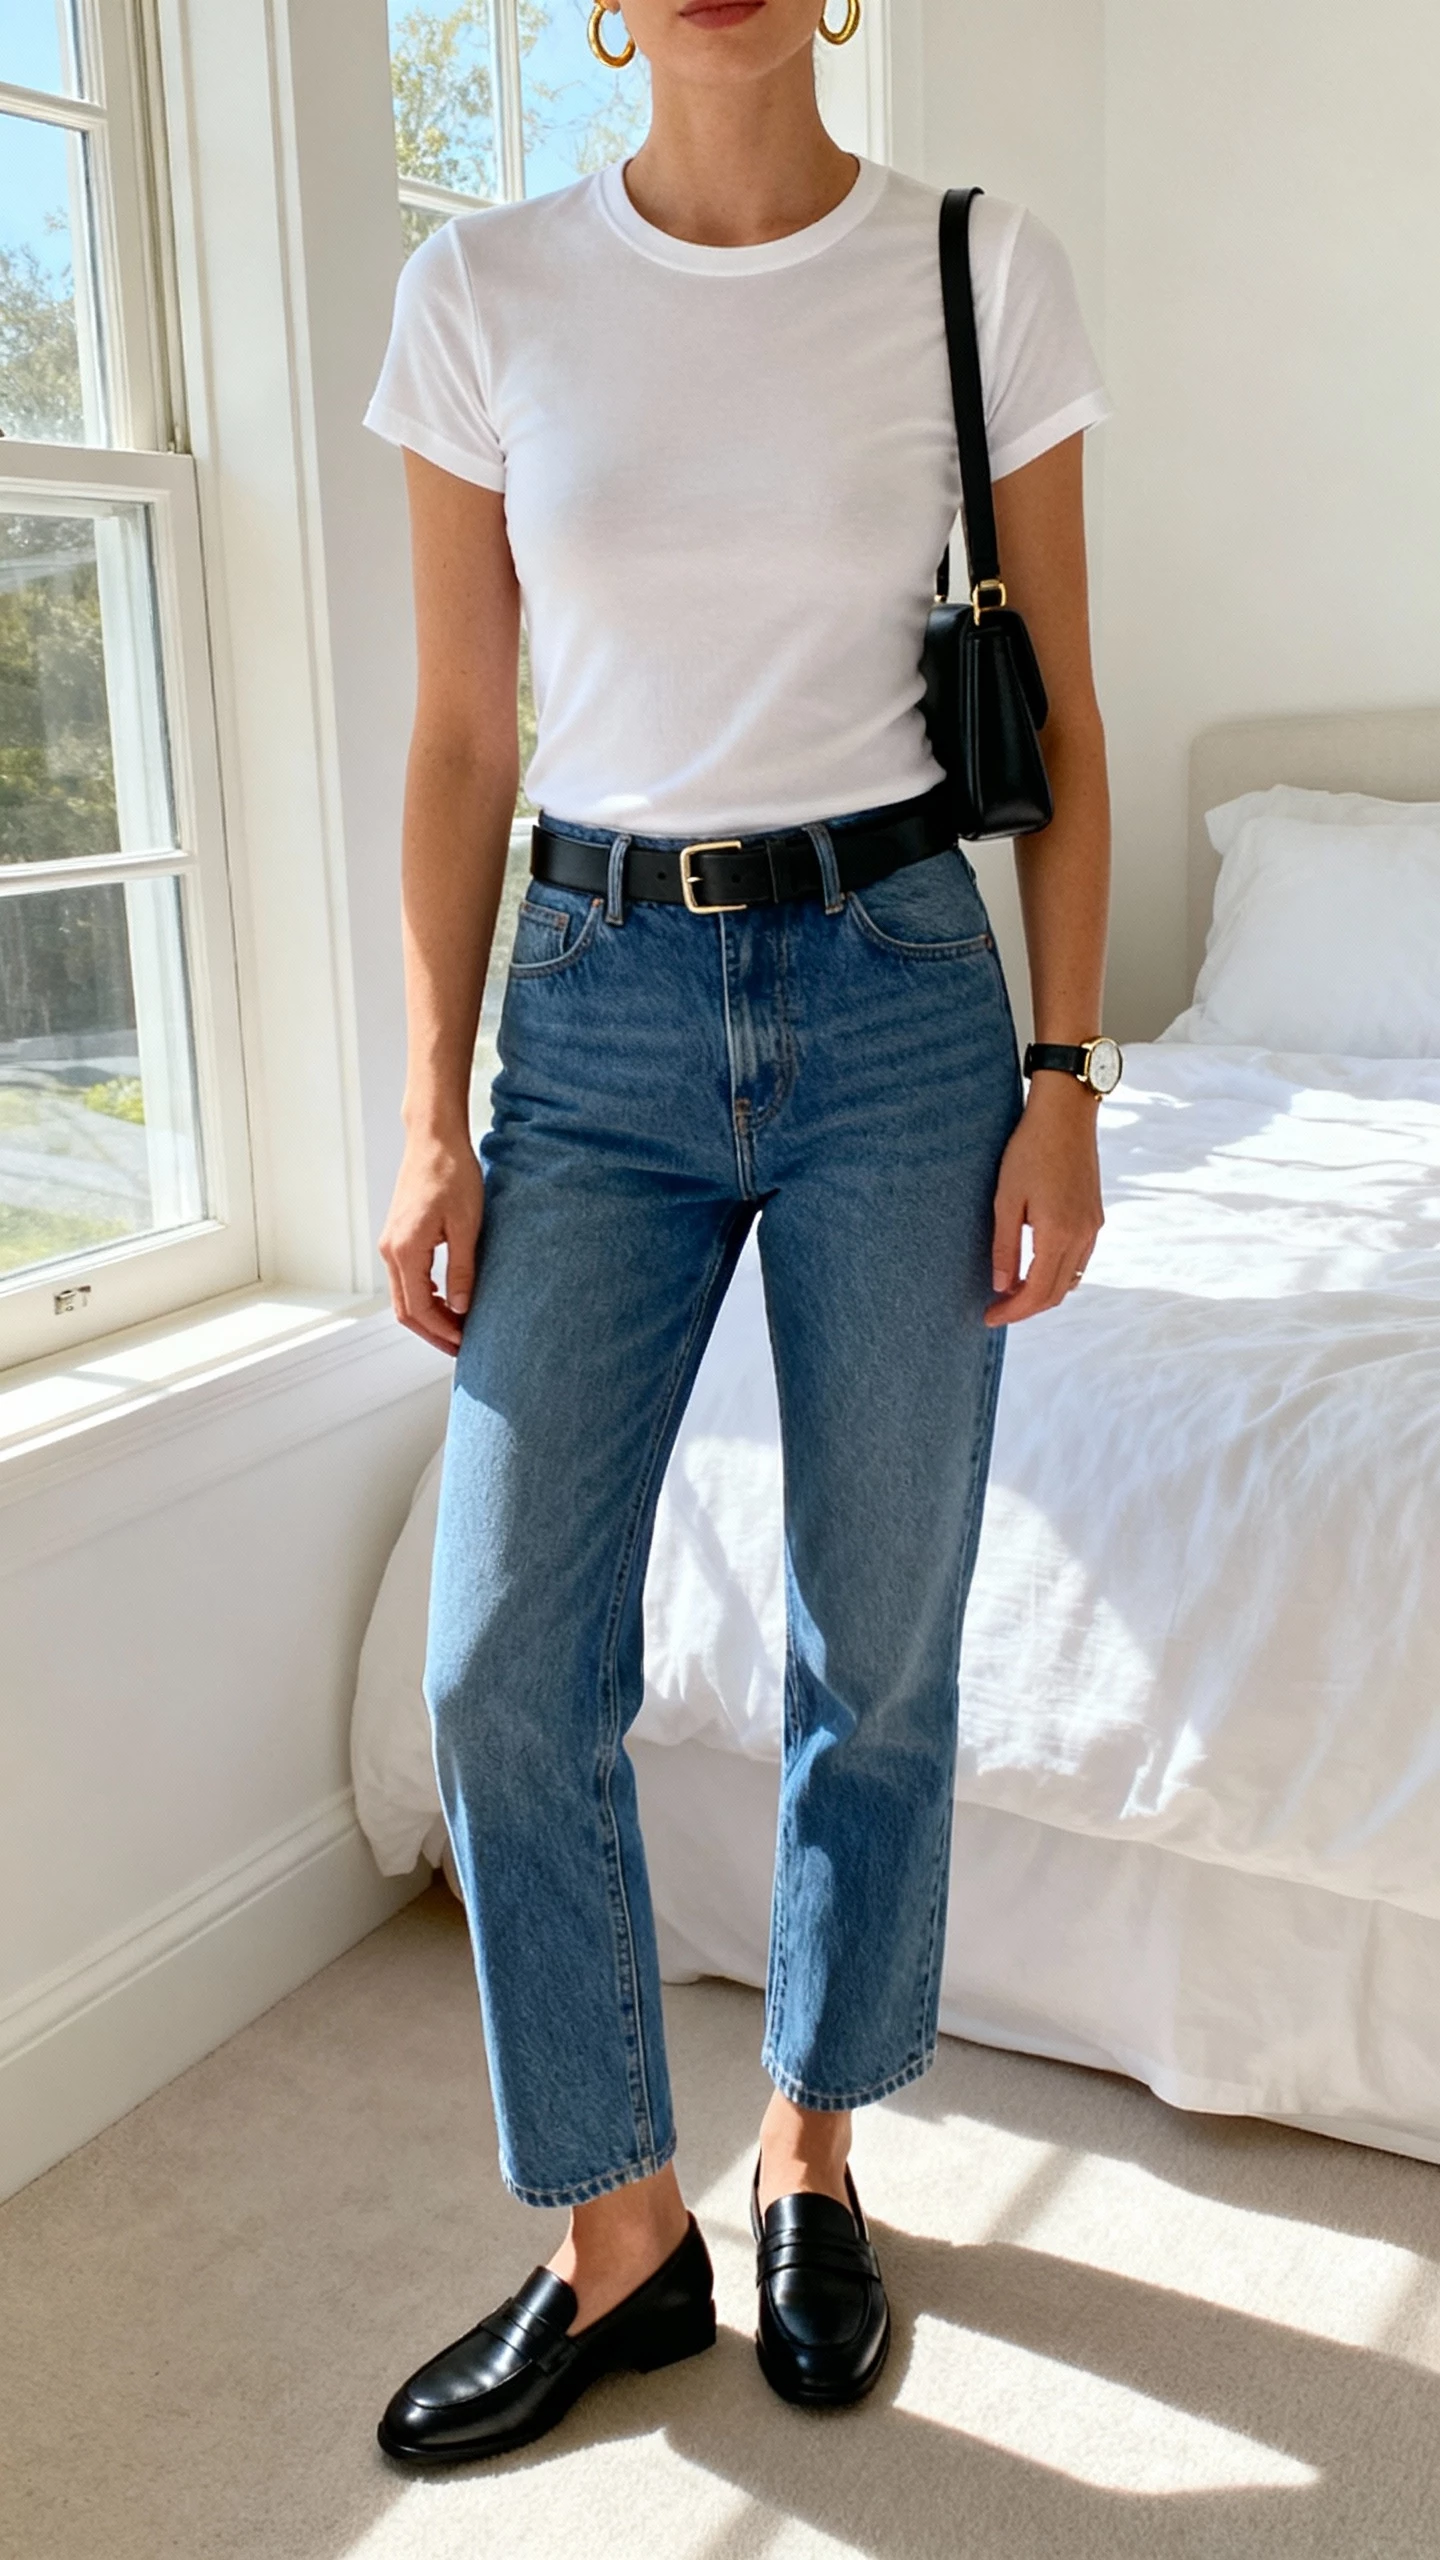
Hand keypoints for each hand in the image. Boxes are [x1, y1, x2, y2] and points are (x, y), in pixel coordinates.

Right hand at [379, 1127, 483, 1355]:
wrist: (434, 1139)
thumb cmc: (453, 1175)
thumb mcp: (466, 1226)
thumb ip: (462, 1270)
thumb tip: (462, 1308)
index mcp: (405, 1251)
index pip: (419, 1308)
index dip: (442, 1331)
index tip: (466, 1342)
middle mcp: (390, 1250)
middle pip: (405, 1309)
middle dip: (433, 1332)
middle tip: (461, 1346)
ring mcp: (390, 1243)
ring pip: (404, 1296)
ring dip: (429, 1315)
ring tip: (459, 1326)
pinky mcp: (398, 1236)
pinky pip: (406, 1278)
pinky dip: (424, 1296)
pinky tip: (448, 1298)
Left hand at [985, 1075, 1103, 1326]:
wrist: (1066, 1115)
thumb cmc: (1030, 1151)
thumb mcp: (1006, 1200)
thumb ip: (1004, 1247)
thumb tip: (1001, 1287)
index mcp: (1058, 1234)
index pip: (1037, 1293)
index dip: (1013, 1312)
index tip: (989, 1318)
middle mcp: (1082, 1236)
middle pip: (1056, 1293)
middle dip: (1026, 1308)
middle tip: (996, 1310)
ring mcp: (1093, 1227)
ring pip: (1070, 1279)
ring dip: (1043, 1292)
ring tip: (1012, 1292)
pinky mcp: (1095, 1217)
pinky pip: (1079, 1260)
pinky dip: (1057, 1274)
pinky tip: (1035, 1267)